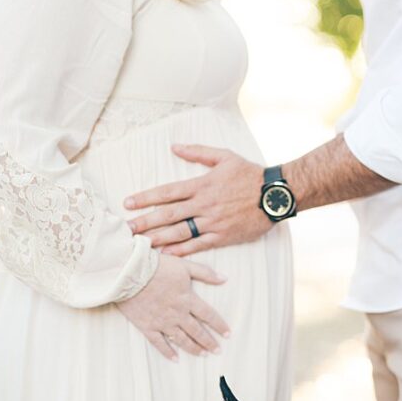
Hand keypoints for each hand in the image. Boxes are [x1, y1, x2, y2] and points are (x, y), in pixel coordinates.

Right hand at [116, 253, 229, 361]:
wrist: (130, 274)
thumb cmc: (157, 266)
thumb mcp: (184, 265)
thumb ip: (206, 273)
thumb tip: (225, 278)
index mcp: (187, 299)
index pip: (209, 315)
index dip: (220, 325)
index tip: (228, 334)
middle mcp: (178, 314)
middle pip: (197, 331)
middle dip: (209, 342)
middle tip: (218, 351)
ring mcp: (162, 322)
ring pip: (182, 339)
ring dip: (194, 348)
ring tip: (203, 355)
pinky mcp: (147, 327)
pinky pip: (159, 343)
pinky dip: (168, 352)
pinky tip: (176, 360)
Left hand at [124, 145, 271, 255]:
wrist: (276, 195)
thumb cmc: (250, 174)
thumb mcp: (225, 156)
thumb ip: (198, 152)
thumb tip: (174, 146)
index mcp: (202, 184)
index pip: (168, 192)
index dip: (146, 197)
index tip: (128, 203)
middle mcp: (204, 205)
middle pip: (169, 214)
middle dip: (145, 222)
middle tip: (125, 229)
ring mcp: (213, 222)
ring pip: (180, 232)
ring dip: (158, 238)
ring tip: (140, 244)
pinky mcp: (223, 236)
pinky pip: (198, 245)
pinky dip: (181, 250)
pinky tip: (166, 254)